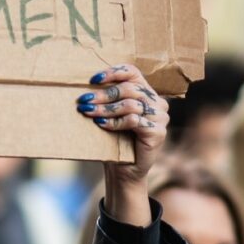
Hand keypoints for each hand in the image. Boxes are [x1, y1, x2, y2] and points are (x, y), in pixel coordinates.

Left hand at [76, 64, 168, 225]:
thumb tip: (83, 89)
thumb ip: (106, 100)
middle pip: (129, 89)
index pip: (132, 72)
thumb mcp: (110, 116)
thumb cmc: (114, 141)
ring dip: (106, 108)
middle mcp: (157, 102)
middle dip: (103, 94)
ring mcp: (160, 117)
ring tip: (88, 112)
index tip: (93, 80)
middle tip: (84, 100)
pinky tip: (101, 124)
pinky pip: (134, 121)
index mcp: (146, 93)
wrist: (124, 170)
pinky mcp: (158, 132)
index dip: (113, 73)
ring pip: (131, 104)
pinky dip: (115, 122)